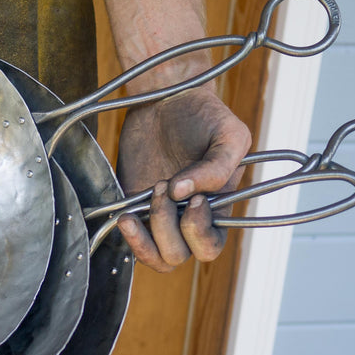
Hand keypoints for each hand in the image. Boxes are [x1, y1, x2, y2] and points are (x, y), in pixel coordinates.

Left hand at [115, 87, 250, 270]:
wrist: (168, 97)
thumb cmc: (205, 116)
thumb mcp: (229, 135)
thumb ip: (218, 167)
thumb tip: (183, 192)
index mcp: (217, 209)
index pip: (210, 246)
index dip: (199, 231)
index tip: (194, 200)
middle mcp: (188, 219)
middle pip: (179, 255)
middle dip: (168, 228)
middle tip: (163, 186)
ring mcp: (160, 215)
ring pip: (154, 256)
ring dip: (147, 236)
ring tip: (144, 201)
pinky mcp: (134, 206)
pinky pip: (131, 240)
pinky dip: (128, 236)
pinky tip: (124, 216)